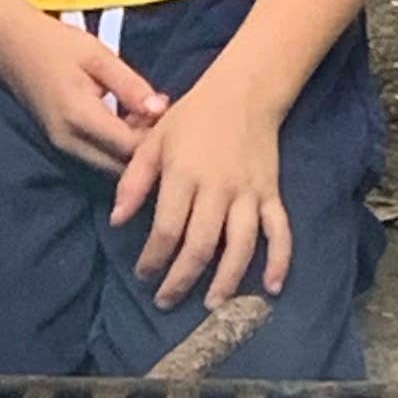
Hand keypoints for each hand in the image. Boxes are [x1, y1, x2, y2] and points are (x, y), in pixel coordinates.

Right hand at [4, 11, 170, 173]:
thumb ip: (129, 85)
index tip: (175, 118)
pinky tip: (132, 126)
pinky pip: (100, 159)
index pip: (129, 146)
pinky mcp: (63, 147)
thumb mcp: (98, 56)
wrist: (12, 47)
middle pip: (121, 167)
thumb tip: (162, 109)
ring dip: (133, 154)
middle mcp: (70, 142)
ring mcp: (64, 148)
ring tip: (150, 123)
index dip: (157, 138)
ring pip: (111, 167)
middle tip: (167, 125)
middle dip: (148, 152)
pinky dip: (119, 150)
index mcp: (80, 117)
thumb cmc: (56, 45)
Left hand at [110, 67, 291, 308]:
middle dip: (181, 279)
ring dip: (227, 280)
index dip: (154, 258)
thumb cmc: (192, 118)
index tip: (143, 275)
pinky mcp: (272, 194)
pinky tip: (272, 288)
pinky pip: (280, 231)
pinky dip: (280, 260)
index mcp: (185, 175)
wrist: (243, 92)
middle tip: (165, 301)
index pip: (168, 229)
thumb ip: (133, 181)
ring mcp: (249, 193)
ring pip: (240, 246)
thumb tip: (117, 220)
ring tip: (212, 305)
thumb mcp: (153, 141)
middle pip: (201, 245)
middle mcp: (219, 189)